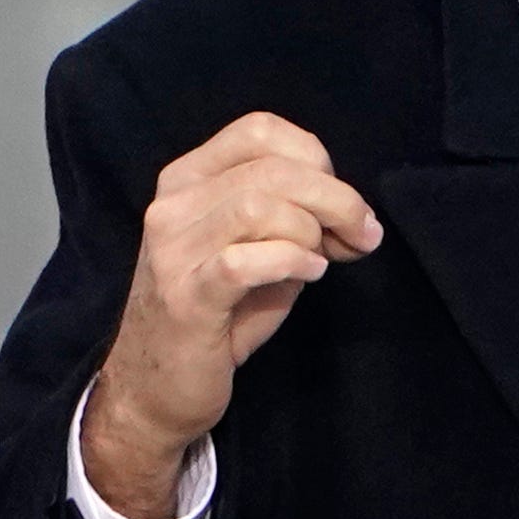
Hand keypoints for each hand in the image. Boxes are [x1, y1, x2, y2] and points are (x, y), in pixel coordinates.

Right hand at [81, 111, 382, 518]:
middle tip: (362, 234)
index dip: (315, 157)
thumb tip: (356, 213)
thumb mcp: (260, 248)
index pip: (260, 129)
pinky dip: (291, 260)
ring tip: (324, 259)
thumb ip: (298, 216)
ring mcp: (173, 251)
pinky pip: (245, 259)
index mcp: (188, 179)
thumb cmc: (220, 313)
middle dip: (335, 198)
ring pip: (259, 205)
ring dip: (313, 230)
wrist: (156, 389)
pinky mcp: (185, 297)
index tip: (342, 202)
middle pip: (272, 168)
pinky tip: (308, 274)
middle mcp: (173, 205)